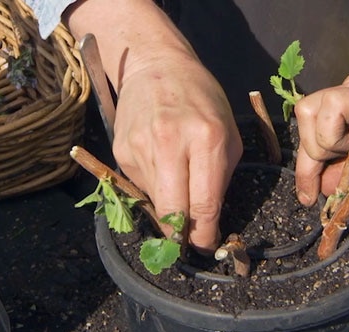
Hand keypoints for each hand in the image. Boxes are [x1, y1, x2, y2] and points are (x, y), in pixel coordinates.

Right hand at [65, 0, 242, 251]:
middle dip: (182, 235)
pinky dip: (152, 188)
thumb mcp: (228, 133)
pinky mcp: (120, 150)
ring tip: (176, 188)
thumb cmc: (201, 99)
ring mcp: (140, 147)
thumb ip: (221, 177)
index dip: (204, 234)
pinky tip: (159, 166)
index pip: (204, 204)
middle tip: (189, 241)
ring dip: (167, 208)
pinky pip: (139, 186)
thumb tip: (209, 220)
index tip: (206, 246)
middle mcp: (171, 143)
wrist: (155, 67)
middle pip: (173, 212)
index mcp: (207, 138)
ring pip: (154, 203)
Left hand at [294, 43, 348, 205]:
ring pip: (325, 106)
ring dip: (337, 138)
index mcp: (348, 101)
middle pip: (306, 111)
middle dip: (317, 150)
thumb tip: (318, 187)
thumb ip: (347, 167)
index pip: (306, 123)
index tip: (308, 196)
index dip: (303, 164)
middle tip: (347, 164)